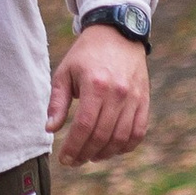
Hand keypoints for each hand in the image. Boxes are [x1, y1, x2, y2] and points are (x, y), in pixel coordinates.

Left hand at [50, 25, 149, 164]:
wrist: (118, 34)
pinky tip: (111, 150)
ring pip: (121, 138)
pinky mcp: (145, 101)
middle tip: (75, 161)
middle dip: (86, 154)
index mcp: (96, 85)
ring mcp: (135, 98)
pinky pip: (138, 132)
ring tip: (91, 157)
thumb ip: (57, 101)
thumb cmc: (86, 54)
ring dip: (105, 154)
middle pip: (102, 135)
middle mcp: (118, 94)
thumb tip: (50, 128)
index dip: (73, 146)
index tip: (65, 159)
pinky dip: (125, 146)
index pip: (84, 126)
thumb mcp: (65, 72)